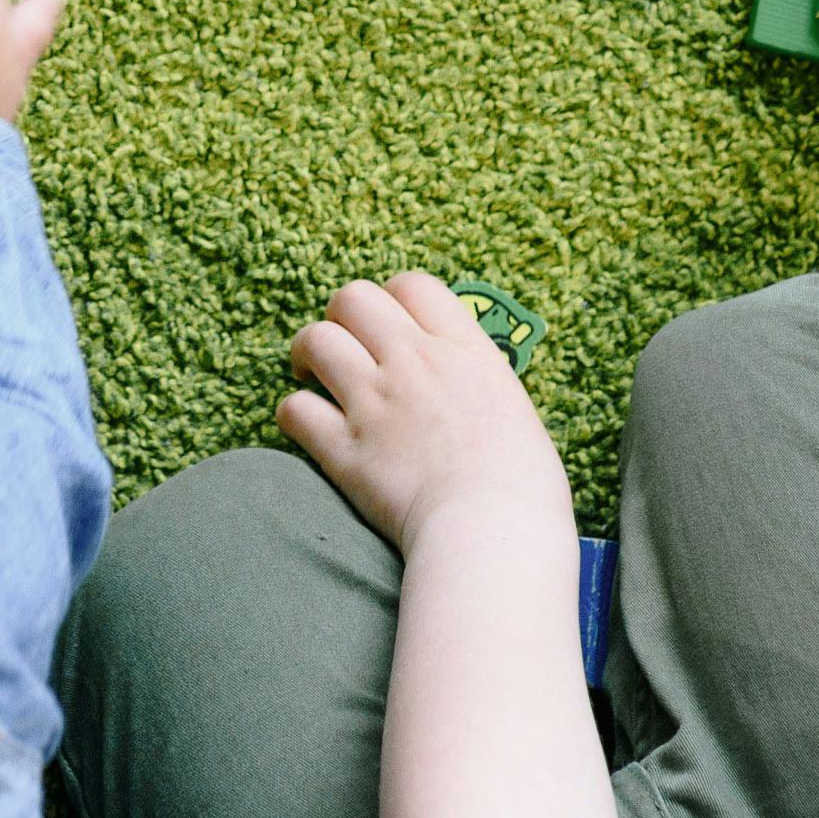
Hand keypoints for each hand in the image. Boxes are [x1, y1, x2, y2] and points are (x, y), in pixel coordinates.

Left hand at [279, 272, 572, 559]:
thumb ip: (480, 386)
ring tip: (310, 374)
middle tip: (346, 345)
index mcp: (463, 351)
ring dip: (307, 353)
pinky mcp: (344, 450)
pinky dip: (293, 414)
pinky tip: (306, 425)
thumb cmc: (525, 487)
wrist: (497, 532)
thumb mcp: (517, 413)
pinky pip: (295, 409)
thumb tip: (466, 390)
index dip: (393, 296)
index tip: (390, 322)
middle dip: (342, 316)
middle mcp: (413, 363)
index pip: (414, 285)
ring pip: (316, 340)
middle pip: (354, 298)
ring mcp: (375, 403)